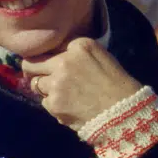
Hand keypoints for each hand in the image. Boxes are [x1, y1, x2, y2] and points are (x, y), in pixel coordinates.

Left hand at [22, 38, 142, 131]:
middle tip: (36, 76)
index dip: (50, 57)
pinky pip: (44, 102)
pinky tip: (70, 106)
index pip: (51, 47)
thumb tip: (55, 56)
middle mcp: (64, 61)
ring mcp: (56, 83)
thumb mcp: (101, 56)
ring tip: (63, 95)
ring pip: (36, 84)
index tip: (51, 63)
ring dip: (46, 89)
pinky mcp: (54, 103)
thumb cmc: (118, 84)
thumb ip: (77, 53)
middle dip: (32, 70)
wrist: (125, 111)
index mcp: (79, 46)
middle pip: (32, 64)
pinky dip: (54, 105)